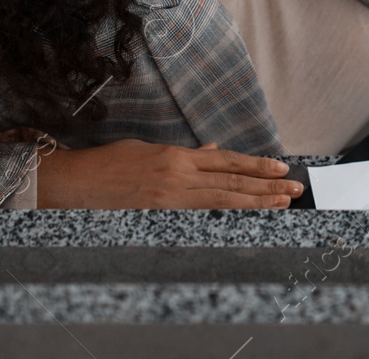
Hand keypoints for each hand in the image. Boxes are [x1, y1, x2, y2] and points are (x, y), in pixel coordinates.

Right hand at [34, 138, 302, 208]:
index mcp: (176, 157)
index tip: (280, 168)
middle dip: (267, 186)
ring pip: (223, 201)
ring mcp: (170, 200)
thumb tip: (214, 152)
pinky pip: (200, 218)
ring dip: (255, 203)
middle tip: (294, 188)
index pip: (227, 161)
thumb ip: (186, 155)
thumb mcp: (149, 150)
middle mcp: (178, 177)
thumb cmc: (108, 164)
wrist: (74, 184)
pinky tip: (246, 219)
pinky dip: (226, 218)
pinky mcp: (159, 218)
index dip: (256, 165)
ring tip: (282, 203)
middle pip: (232, 182)